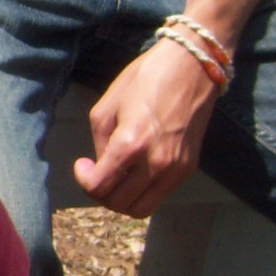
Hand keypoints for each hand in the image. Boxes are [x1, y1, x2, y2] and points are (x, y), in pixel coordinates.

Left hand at [74, 35, 220, 215]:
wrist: (193, 67)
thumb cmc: (145, 79)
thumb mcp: (107, 107)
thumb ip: (100, 143)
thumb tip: (101, 166)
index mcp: (131, 144)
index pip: (99, 187)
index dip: (83, 179)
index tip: (83, 163)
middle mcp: (156, 163)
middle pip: (118, 203)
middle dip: (100, 192)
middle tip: (96, 172)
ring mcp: (176, 169)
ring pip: (141, 209)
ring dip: (122, 199)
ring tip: (115, 177)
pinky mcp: (189, 168)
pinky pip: (160, 196)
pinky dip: (142, 192)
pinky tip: (135, 171)